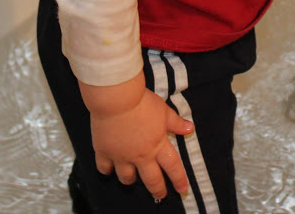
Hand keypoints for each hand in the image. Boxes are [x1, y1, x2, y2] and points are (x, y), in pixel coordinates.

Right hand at [79, 75, 193, 199]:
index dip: (179, 179)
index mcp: (157, 145)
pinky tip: (109, 168)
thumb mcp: (163, 110)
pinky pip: (104, 168)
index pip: (173, 167)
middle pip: (151, 180)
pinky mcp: (104, 152)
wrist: (117, 99)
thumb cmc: (141, 102)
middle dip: (157, 190)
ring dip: (131, 180)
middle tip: (160, 195)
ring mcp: (121, 156)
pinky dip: (107, 170)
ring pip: (127, 178)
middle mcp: (140, 155)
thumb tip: (190, 128)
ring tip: (133, 178)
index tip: (182, 189)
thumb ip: (176, 122)